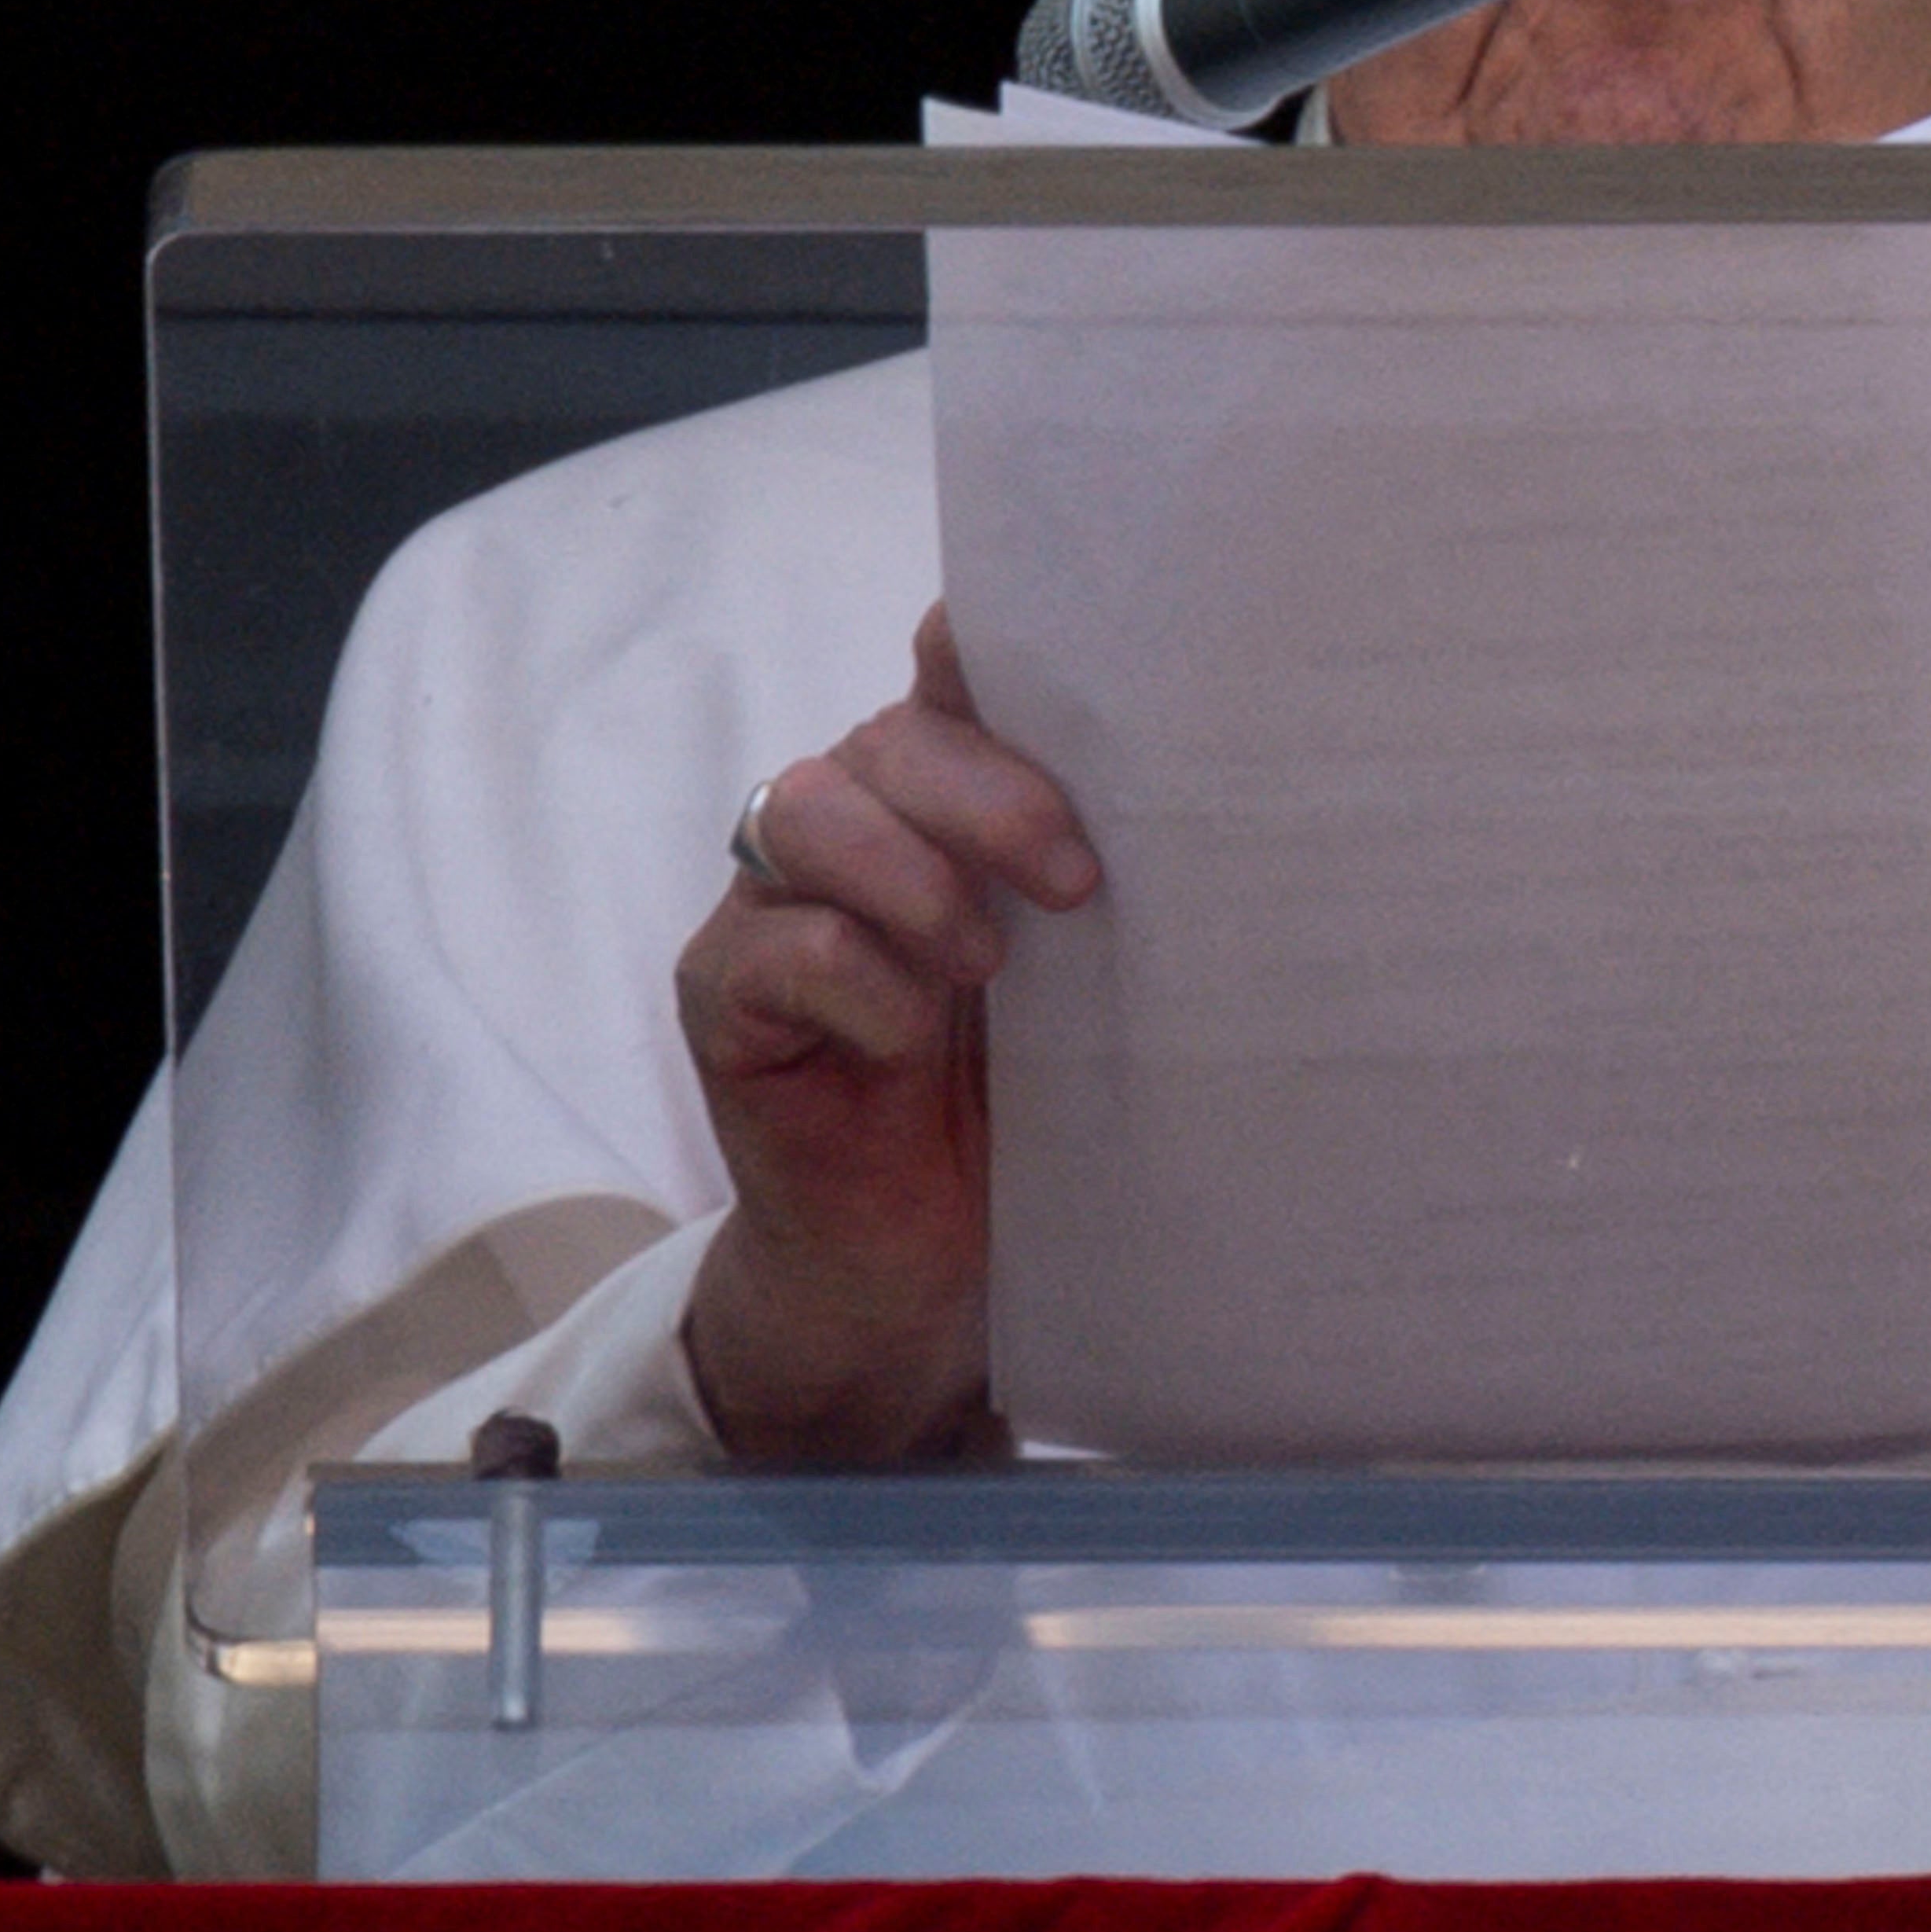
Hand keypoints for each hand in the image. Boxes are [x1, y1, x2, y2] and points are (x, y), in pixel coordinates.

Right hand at [672, 606, 1100, 1464]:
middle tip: (1073, 883)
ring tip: (984, 965)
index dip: (986, 653)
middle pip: (886, 740)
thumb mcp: (1086, 983)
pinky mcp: (722, 1001)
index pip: (952, 684)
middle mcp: (851, 831)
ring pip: (809, 812)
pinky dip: (854, 980)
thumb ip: (1097, 881)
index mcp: (943, 804)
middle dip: (985, 793)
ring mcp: (770, 909)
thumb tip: (1208, 788)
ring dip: (911, 877)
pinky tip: (906, 1042)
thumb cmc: (1020, 1109)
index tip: (1069, 669)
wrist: (921, 1278)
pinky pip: (773, 946)